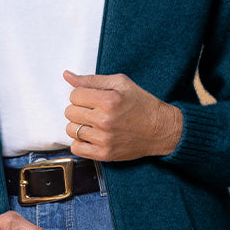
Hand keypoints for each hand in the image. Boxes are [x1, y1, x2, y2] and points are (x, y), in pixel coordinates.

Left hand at [63, 69, 182, 160]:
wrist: (161, 129)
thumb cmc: (142, 104)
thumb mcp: (121, 84)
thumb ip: (92, 80)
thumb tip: (67, 76)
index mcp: (109, 100)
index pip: (75, 95)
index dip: (82, 95)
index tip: (92, 98)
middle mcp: (105, 120)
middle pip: (70, 112)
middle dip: (79, 109)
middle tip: (93, 110)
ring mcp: (104, 139)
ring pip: (71, 130)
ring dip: (79, 125)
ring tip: (93, 123)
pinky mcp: (105, 154)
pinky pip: (76, 149)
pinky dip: (80, 142)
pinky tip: (91, 136)